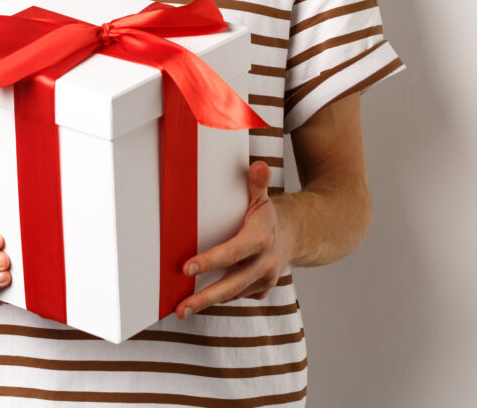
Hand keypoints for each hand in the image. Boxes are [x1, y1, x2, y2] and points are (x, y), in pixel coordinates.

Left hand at [174, 161, 294, 318]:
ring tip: (180, 310)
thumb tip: (258, 166)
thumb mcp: (263, 198)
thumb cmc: (267, 215)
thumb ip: (257, 184)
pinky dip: (219, 300)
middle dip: (205, 298)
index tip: (186, 268)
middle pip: (232, 285)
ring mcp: (264, 280)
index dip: (210, 261)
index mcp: (261, 239)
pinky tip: (197, 302)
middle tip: (180, 308)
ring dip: (207, 303)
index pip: (232, 253)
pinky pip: (238, 297)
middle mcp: (265, 264)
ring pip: (233, 295)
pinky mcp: (261, 290)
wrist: (296, 235)